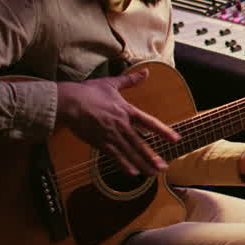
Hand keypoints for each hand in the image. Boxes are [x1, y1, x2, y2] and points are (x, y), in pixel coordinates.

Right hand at [55, 69, 179, 175]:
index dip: (163, 131)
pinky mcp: (99, 143)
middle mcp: (122, 125)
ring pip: (130, 153)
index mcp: (126, 110)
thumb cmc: (88, 91)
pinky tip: (133, 173)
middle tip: (164, 168)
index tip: (175, 139)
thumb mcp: (111, 83)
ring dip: (142, 164)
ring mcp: (111, 135)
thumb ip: (130, 80)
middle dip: (153, 157)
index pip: (150, 122)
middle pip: (141, 144)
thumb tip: (146, 71)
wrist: (68, 102)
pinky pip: (114, 156)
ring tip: (153, 173)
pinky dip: (124, 165)